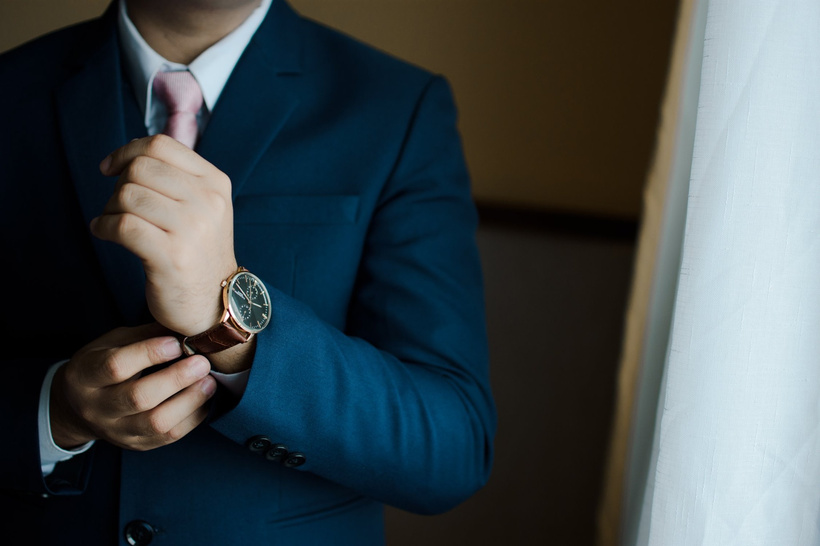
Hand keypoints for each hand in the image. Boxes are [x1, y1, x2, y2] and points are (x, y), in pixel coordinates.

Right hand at [50, 324, 216, 450]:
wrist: (80, 408)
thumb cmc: (103, 365)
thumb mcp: (113, 343)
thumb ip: (146, 335)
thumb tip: (184, 324)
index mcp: (85, 375)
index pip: (115, 366)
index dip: (149, 353)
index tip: (177, 343)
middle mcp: (96, 407)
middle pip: (138, 398)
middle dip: (176, 379)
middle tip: (202, 363)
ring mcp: (116, 431)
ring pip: (156, 423)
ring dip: (189, 401)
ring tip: (209, 382)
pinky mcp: (136, 444)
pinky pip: (169, 436)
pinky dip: (193, 417)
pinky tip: (204, 399)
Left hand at [91, 135, 236, 335]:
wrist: (216, 303)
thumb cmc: (199, 252)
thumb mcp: (204, 207)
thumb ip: (176, 178)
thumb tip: (129, 153)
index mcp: (215, 183)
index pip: (161, 145)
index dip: (127, 151)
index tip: (111, 168)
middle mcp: (208, 202)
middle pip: (141, 168)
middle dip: (118, 184)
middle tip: (119, 206)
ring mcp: (192, 229)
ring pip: (128, 195)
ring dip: (110, 209)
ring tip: (114, 224)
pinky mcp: (171, 255)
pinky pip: (122, 225)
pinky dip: (104, 227)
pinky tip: (105, 233)